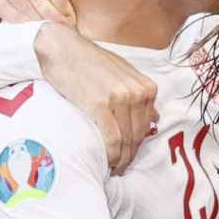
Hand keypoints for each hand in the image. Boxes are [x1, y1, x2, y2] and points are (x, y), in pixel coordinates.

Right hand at [35, 23, 157, 174]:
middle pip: (138, 134)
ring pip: (127, 139)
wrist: (63, 48)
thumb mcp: (123, 73)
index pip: (147, 124)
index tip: (130, 154)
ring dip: (122, 159)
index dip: (139, 143)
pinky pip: (112, 138)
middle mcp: (137, 92)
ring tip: (115, 169)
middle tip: (122, 168)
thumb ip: (140, 94)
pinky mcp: (100, 104)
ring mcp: (120, 98)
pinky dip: (112, 154)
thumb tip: (156, 118)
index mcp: (146, 86)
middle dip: (131, 154)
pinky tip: (108, 162)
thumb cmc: (90, 61)